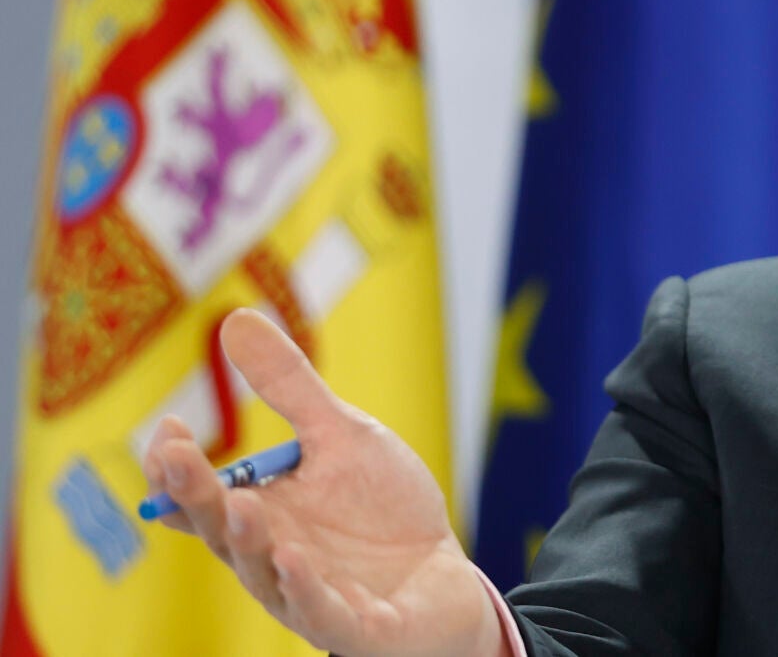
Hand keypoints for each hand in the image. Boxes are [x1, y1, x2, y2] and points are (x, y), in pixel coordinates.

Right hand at [141, 309, 509, 656]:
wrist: (441, 578)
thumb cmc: (383, 510)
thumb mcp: (341, 436)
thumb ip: (290, 389)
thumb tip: (235, 319)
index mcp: (260, 514)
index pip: (201, 498)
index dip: (177, 470)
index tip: (169, 429)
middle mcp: (272, 558)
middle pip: (223, 531)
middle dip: (197, 497)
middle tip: (176, 458)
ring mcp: (310, 596)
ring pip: (266, 575)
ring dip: (252, 542)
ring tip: (244, 505)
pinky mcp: (355, 626)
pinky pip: (324, 613)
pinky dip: (307, 590)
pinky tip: (294, 560)